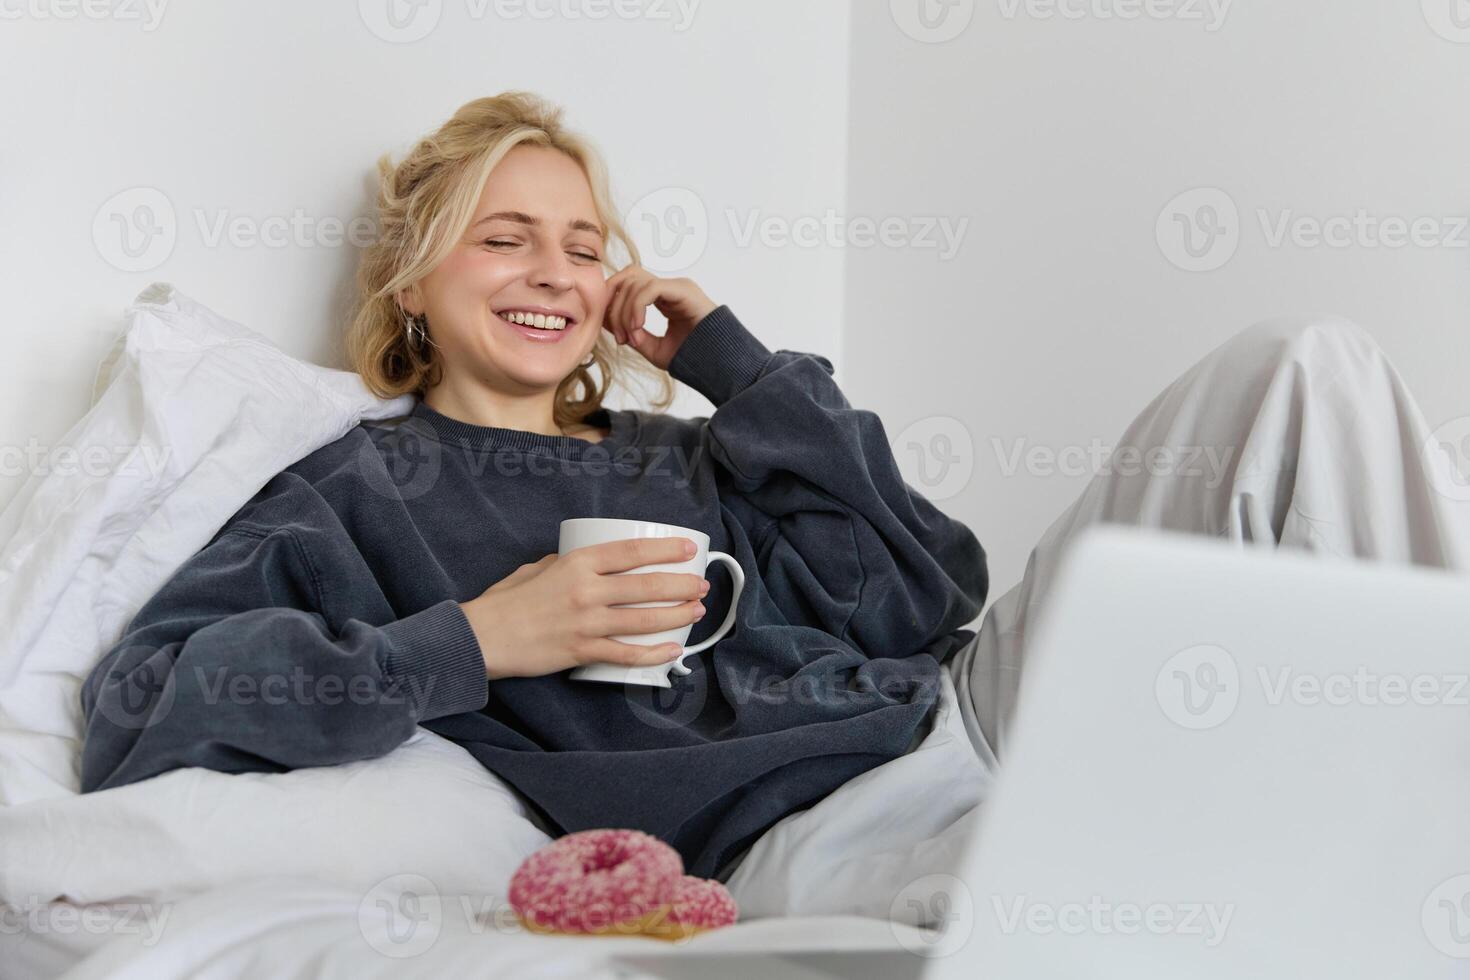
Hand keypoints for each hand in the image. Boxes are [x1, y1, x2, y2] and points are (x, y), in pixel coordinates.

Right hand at [459, 537, 711, 680]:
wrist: (482, 637)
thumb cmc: (506, 601)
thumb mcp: (536, 568)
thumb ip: (565, 563)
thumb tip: (587, 562)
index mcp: (576, 563)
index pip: (630, 551)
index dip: (664, 550)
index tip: (688, 549)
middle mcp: (586, 590)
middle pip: (646, 585)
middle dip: (681, 585)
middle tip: (700, 584)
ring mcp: (586, 623)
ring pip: (644, 620)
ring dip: (677, 616)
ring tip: (697, 611)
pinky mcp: (582, 652)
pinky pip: (626, 654)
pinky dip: (653, 654)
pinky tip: (672, 650)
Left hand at [601, 266, 717, 370]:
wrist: (718, 362)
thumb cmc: (692, 356)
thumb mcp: (655, 349)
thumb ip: (635, 336)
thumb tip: (617, 327)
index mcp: (663, 298)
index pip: (628, 285)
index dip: (613, 304)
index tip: (613, 333)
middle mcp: (669, 288)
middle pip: (628, 278)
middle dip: (614, 306)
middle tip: (619, 337)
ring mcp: (676, 286)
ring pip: (635, 283)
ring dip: (625, 312)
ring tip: (631, 337)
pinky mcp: (682, 289)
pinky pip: (650, 289)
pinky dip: (637, 307)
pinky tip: (637, 327)